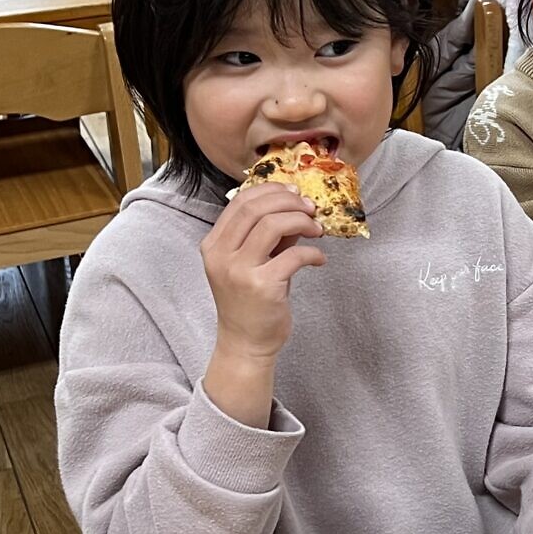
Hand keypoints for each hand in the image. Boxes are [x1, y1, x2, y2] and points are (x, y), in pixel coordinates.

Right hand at [200, 182, 325, 361]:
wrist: (245, 343)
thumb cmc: (249, 301)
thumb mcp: (251, 262)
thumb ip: (269, 234)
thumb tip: (296, 206)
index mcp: (214, 244)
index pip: (241, 201)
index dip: (271, 190)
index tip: (294, 193)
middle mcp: (221, 255)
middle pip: (256, 208)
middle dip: (289, 202)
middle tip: (310, 208)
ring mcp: (239, 271)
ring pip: (273, 225)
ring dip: (301, 221)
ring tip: (317, 230)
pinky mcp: (262, 287)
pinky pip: (294, 256)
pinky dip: (312, 253)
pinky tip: (319, 259)